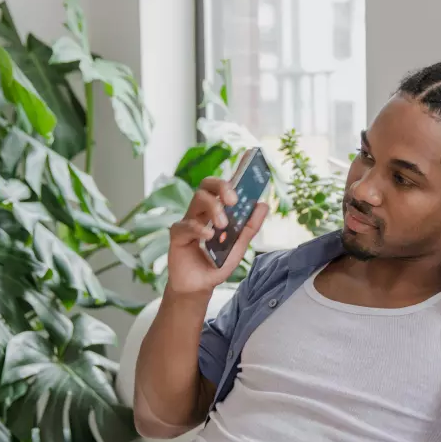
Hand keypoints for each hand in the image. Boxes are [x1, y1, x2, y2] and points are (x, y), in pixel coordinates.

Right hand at [166, 177, 267, 296]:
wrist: (200, 286)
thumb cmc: (217, 264)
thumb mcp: (239, 246)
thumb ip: (249, 226)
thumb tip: (262, 204)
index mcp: (218, 210)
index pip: (227, 186)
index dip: (238, 169)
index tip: (251, 155)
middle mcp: (202, 211)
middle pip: (207, 185)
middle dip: (222, 186)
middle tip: (234, 199)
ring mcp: (189, 220)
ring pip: (198, 199)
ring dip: (213, 208)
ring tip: (224, 225)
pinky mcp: (177, 234)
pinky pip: (187, 225)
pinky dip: (200, 229)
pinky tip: (209, 237)